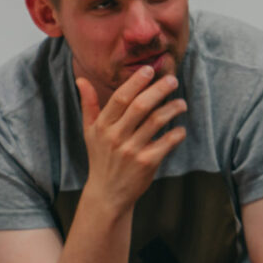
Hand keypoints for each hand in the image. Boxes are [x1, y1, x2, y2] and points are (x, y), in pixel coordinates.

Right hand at [77, 67, 187, 212]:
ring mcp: (131, 151)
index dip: (136, 82)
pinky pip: (167, 142)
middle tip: (173, 80)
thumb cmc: (100, 157)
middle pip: (140, 106)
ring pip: (156, 122)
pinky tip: (180, 129)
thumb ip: (88, 104)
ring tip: (181, 103)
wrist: (108, 193)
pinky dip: (177, 133)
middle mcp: (115, 137)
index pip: (120, 98)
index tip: (149, 69)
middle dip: (158, 90)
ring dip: (172, 109)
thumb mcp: (89, 132)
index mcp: (102, 126)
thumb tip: (81, 79)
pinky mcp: (147, 163)